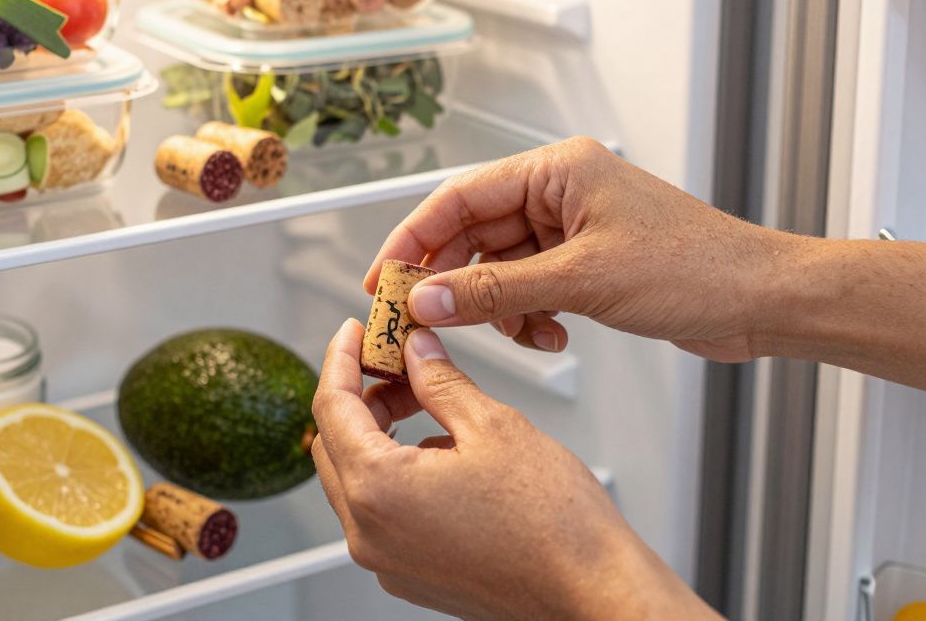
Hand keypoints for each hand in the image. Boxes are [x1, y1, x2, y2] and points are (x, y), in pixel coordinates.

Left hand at [310, 319, 718, 620]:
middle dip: (361, 395)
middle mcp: (369, 535)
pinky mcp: (409, 574)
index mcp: (379, 491)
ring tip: (428, 400)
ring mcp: (387, 561)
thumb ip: (440, 381)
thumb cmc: (555, 526)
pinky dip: (396, 471)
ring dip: (379, 432)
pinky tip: (442, 449)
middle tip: (399, 361)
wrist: (593, 594)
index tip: (355, 332)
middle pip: (334, 444)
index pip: (332, 408)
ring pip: (355, 479)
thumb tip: (416, 352)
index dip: (342, 359)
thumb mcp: (493, 426)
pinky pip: (381, 512)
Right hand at [365, 137, 800, 361]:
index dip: (414, 238)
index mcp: (558, 170)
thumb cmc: (695, 269)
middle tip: (424, 320)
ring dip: (498, 307)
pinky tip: (552, 336)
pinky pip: (530, 287)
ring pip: (501, 267)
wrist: (762, 300)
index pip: (461, 197)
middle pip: (475, 233)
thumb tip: (428, 299)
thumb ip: (495, 291)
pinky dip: (529, 316)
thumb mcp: (581, 281)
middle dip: (453, 280)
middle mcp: (561, 192)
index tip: (384, 279)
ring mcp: (574, 229)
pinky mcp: (588, 264)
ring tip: (519, 333)